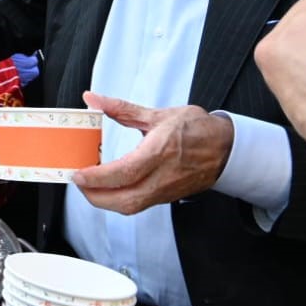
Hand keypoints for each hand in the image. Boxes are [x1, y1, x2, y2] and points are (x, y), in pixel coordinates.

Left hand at [70, 91, 234, 214]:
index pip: (125, 172)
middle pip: (125, 200)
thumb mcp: (157, 114)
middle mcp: (163, 177)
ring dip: (105, 201)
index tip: (79, 174)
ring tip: (89, 187)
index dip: (98, 178)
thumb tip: (93, 98)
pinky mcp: (168, 197)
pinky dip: (119, 200)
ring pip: (132, 207)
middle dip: (95, 196)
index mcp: (160, 153)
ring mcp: (166, 190)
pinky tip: (109, 188)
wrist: (227, 148)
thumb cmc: (196, 129)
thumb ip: (121, 109)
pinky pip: (139, 205)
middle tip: (78, 182)